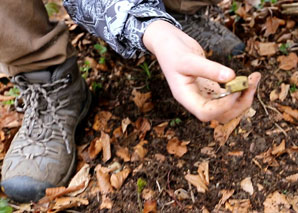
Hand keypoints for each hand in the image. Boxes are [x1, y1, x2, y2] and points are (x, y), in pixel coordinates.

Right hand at [143, 20, 260, 122]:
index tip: (236, 88)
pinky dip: (241, 89)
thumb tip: (231, 77)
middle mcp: (195, 100)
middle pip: (220, 115)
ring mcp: (204, 94)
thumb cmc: (172, 51)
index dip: (223, 106)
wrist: (168, 43)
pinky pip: (228, 95)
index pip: (205, 113)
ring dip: (243, 98)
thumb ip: (208, 68)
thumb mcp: (188, 59)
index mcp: (185, 97)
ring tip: (254, 79)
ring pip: (227, 107)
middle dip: (239, 103)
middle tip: (251, 84)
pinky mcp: (211, 87)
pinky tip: (249, 78)